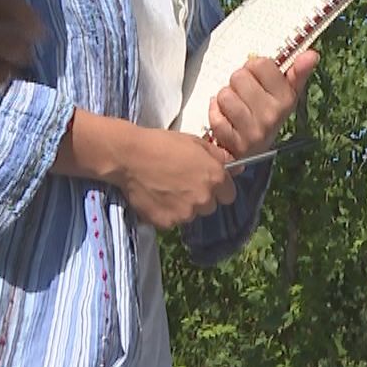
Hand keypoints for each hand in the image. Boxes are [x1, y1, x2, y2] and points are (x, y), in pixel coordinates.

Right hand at [111, 126, 239, 228]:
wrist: (129, 156)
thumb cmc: (162, 144)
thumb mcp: (195, 143)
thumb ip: (219, 158)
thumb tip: (237, 168)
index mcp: (215, 178)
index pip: (229, 195)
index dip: (218, 189)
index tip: (206, 184)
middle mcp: (205, 198)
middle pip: (210, 207)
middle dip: (200, 199)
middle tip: (182, 185)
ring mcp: (186, 213)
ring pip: (191, 215)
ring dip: (183, 207)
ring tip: (166, 191)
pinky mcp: (167, 222)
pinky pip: (172, 222)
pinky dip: (165, 213)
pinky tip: (155, 199)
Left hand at [206, 50, 317, 158]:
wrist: (254, 151)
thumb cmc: (268, 115)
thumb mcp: (286, 94)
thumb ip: (298, 72)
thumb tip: (312, 54)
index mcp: (287, 99)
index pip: (260, 63)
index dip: (255, 68)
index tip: (259, 79)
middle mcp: (272, 116)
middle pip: (239, 76)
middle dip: (238, 83)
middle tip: (245, 96)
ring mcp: (253, 132)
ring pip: (225, 94)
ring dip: (226, 99)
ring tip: (236, 108)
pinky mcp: (234, 144)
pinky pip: (215, 116)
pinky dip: (216, 115)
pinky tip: (226, 119)